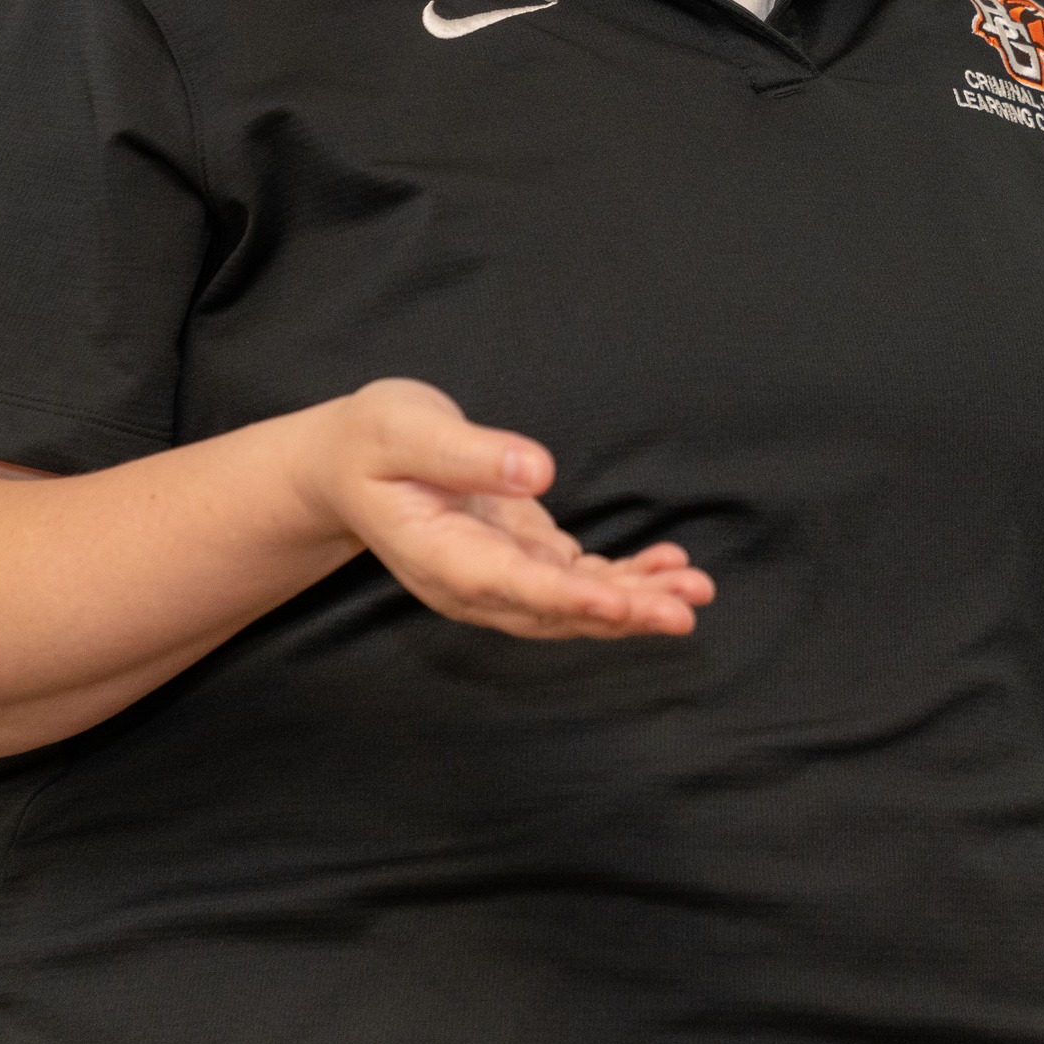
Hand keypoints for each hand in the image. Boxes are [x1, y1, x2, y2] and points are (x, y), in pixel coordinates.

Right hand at [292, 379, 710, 639]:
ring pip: (573, 607)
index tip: (619, 602)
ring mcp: (499, 578)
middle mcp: (472, 582)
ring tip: (694, 590)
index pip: (510, 585)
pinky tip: (669, 567)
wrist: (349, 465)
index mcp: (439, 555)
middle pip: (552, 611)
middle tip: (683, 609)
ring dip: (635, 603)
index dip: (567, 597)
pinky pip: (578, 583)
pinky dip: (625, 581)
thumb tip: (534, 469)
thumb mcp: (405, 430)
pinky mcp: (521, 560)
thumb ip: (466, 453)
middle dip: (620, 613)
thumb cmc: (372, 441)